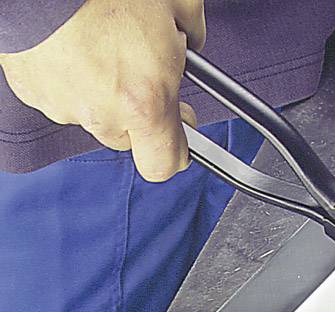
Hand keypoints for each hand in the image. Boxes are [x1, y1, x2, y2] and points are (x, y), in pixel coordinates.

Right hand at [0, 0, 204, 180]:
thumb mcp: (178, 6)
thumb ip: (193, 38)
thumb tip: (193, 46)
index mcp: (146, 103)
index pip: (164, 165)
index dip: (177, 151)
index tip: (181, 130)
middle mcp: (103, 114)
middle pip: (129, 138)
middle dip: (140, 112)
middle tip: (143, 73)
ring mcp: (64, 106)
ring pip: (95, 116)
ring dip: (104, 94)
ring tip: (107, 50)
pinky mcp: (33, 91)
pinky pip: (63, 96)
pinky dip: (73, 79)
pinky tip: (79, 48)